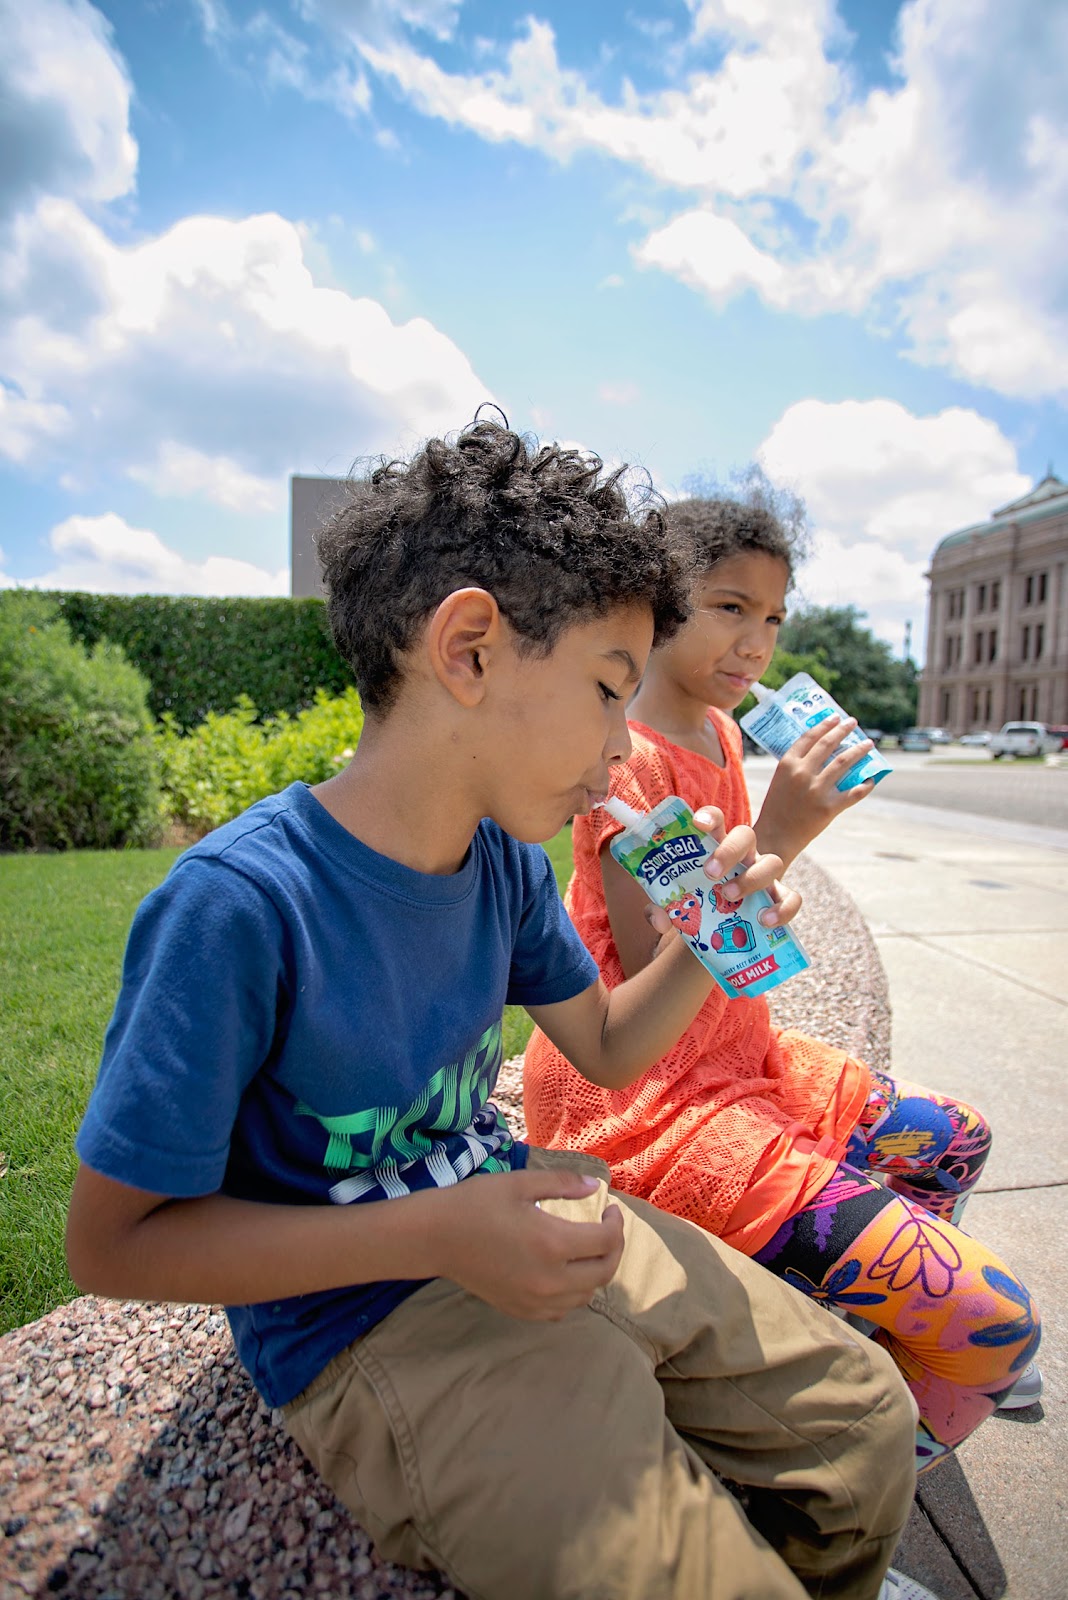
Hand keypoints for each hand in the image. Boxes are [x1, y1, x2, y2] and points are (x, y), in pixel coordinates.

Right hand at [432, 1168, 624, 1320]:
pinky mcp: (521, 1310)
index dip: (616, 1224)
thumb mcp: (520, 1184)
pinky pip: (562, 1310)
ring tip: (588, 1249)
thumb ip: (562, 1184)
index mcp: (552, 1243)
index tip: (609, 1208)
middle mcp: (550, 1279)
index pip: (606, 1242)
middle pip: (604, 1272)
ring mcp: (535, 1300)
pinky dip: (574, 1293)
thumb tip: (594, 1186)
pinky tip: (565, 1273)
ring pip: (586, 1295)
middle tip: (607, 1229)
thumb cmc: (476, 1203)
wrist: (435, 1237)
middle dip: (614, 1249)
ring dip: (596, 1272)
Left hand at [643, 807, 798, 936]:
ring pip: (772, 862)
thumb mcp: (678, 903)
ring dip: (751, 878)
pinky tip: (764, 921)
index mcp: (715, 846)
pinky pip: (791, 898)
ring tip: (729, 896)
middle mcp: (743, 854)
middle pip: (745, 835)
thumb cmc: (699, 902)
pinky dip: (782, 909)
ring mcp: (763, 874)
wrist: (721, 926)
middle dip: (728, 851)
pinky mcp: (779, 897)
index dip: (709, 816)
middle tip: (709, 873)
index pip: (716, 820)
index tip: (697, 824)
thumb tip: (659, 918)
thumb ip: (663, 908)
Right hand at [755, 716, 873, 869]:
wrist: (776, 838)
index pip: (809, 736)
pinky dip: (866, 784)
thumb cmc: (777, 808)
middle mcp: (802, 773)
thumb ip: (797, 766)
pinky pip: (855, 791)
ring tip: (867, 744)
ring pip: (844, 762)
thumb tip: (823, 752)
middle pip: (828, 744)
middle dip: (843, 730)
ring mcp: (817, 790)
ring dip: (859, 750)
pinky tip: (871, 778)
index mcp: (787, 764)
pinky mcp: (830, 807)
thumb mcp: (780, 781)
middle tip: (853, 724)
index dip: (825, 725)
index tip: (836, 717)